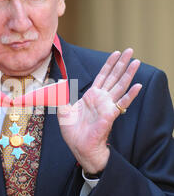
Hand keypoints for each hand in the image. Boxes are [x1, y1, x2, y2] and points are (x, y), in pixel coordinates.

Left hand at [57, 48, 141, 173]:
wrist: (78, 145)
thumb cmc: (73, 130)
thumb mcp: (63, 108)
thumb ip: (61, 94)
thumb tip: (57, 82)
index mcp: (92, 95)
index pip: (103, 75)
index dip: (109, 64)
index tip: (116, 53)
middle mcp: (101, 98)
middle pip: (114, 76)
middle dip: (122, 63)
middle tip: (131, 50)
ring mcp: (107, 105)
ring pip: (120, 85)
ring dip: (129, 73)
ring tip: (137, 62)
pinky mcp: (110, 114)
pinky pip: (122, 103)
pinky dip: (130, 95)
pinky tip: (138, 85)